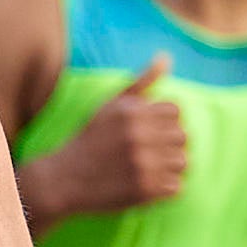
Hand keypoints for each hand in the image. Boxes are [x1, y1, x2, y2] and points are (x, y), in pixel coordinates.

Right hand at [26, 55, 185, 219]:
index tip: (147, 133)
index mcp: (132, 112)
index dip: (163, 123)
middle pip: (182, 136)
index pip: (175, 111)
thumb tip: (166, 57)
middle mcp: (138, 135)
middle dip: (168, 145)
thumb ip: (141, 82)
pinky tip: (144, 184)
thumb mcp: (110, 105)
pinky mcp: (144, 189)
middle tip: (147, 153)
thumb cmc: (90, 139)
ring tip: (147, 169)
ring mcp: (142, 163)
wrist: (64, 179)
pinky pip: (175, 187)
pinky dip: (163, 188)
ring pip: (182, 162)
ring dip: (168, 167)